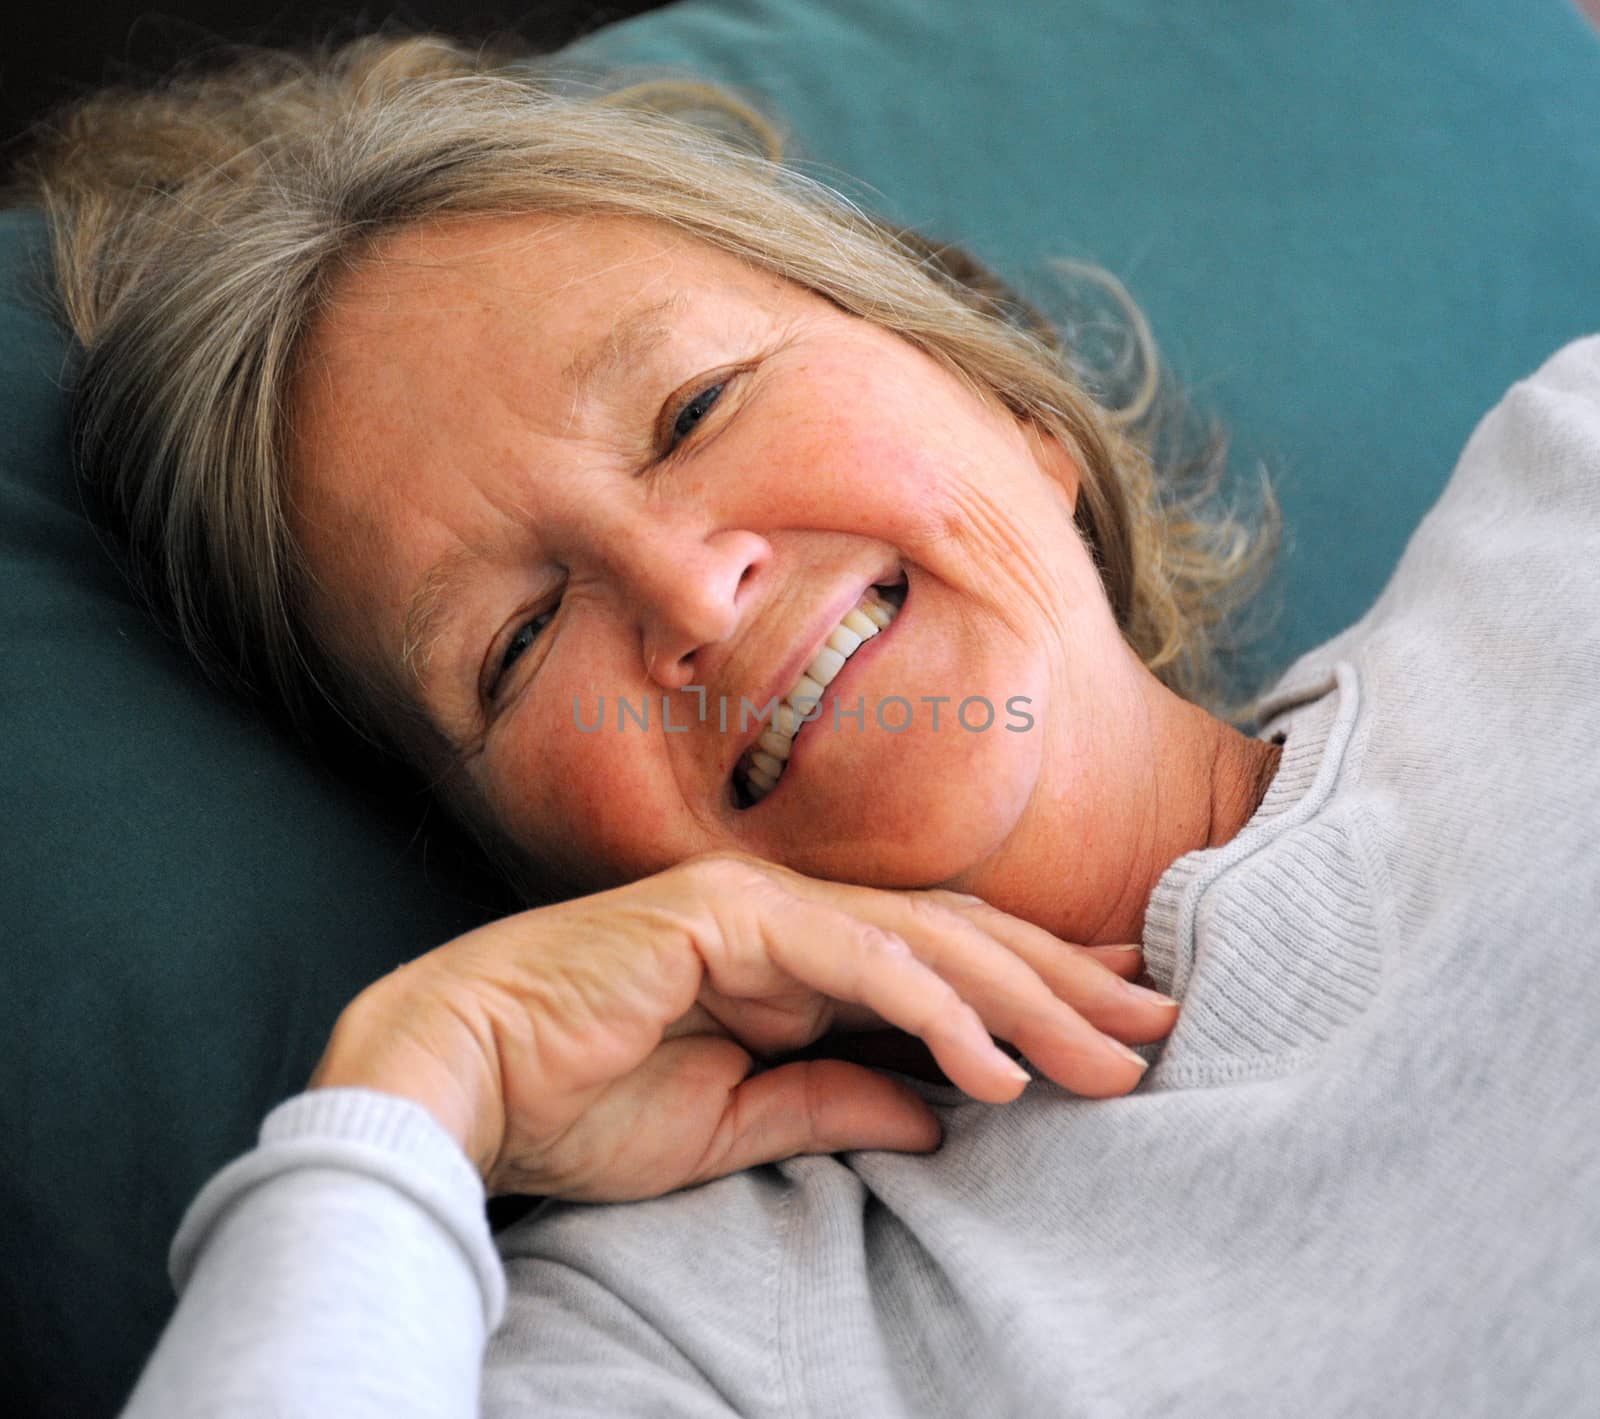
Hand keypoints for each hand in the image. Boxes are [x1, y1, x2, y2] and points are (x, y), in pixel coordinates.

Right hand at [309, 851, 1177, 1201]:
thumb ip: (839, 1103)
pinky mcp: (721, 917)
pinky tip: (997, 1065)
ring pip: (924, 940)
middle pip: (958, 940)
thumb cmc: (582, 1101)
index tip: (1120, 1027)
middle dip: (1066, 984)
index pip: (941, 964)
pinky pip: (849, 961)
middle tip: (1163, 1023)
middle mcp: (790, 919)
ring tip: (1114, 1053)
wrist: (458, 1083)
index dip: (1036, 991)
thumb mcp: (740, 1124)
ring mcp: (758, 909)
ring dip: (1025, 998)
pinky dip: (928, 1008)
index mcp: (796, 959)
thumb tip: (942, 1111)